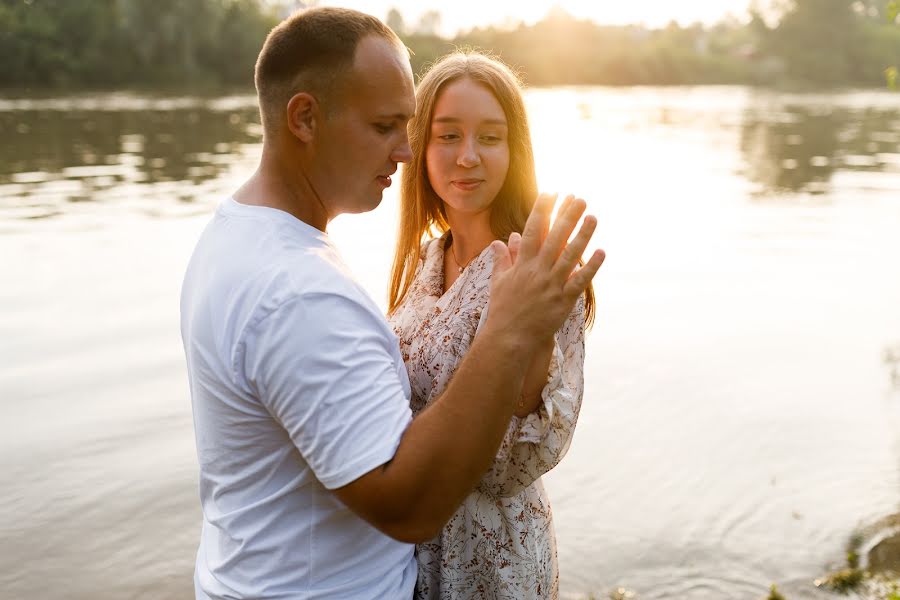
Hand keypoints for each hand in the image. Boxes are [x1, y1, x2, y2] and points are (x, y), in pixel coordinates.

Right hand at [486, 193, 603, 349]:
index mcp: (522, 264)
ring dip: (582, 235)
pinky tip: (602, 252)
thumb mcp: (499, 282)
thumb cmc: (504, 309)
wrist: (510, 337)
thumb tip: (500, 241)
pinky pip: (579, 280)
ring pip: (570, 255)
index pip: (532, 230)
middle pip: (554, 237)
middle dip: (567, 216)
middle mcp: (537, 270)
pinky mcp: (563, 300)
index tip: (551, 193)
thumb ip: (502, 260)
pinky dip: (591, 266)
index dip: (542, 211)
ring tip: (593, 217)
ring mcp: (551, 285)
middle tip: (579, 198)